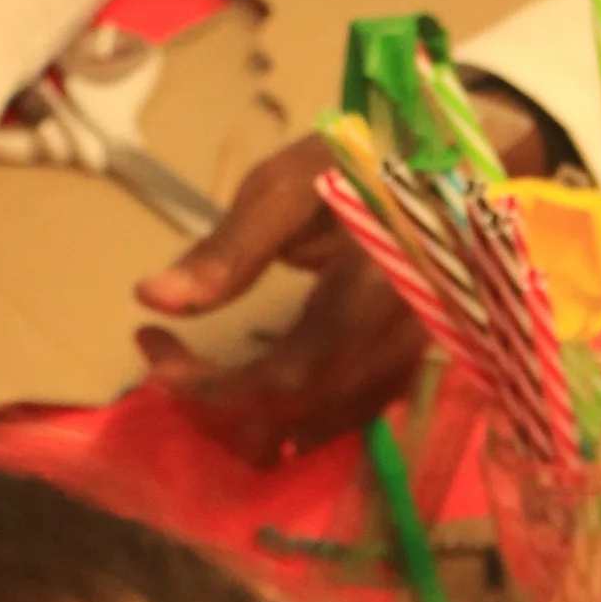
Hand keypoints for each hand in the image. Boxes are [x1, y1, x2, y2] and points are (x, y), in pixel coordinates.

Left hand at [136, 132, 424, 462]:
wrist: (450, 178)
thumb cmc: (364, 168)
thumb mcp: (289, 187)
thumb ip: (228, 251)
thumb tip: (151, 299)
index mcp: (369, 295)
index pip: (284, 378)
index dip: (210, 385)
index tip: (150, 340)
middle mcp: (391, 348)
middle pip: (292, 419)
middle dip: (215, 403)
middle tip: (165, 357)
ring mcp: (400, 369)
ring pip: (311, 433)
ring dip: (242, 415)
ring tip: (199, 368)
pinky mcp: (398, 375)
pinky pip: (330, 421)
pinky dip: (278, 413)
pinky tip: (247, 378)